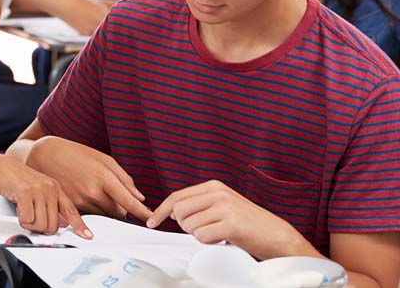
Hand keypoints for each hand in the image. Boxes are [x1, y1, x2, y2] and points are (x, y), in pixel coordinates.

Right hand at [0, 153, 92, 238]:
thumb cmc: (14, 179)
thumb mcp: (37, 190)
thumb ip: (51, 204)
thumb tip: (64, 222)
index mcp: (55, 188)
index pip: (71, 210)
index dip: (79, 225)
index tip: (87, 235)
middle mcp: (49, 188)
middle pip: (53, 225)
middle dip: (40, 227)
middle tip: (31, 217)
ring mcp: (38, 189)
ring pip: (41, 224)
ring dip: (30, 224)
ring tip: (24, 211)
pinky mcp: (26, 192)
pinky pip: (28, 219)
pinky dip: (21, 219)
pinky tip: (18, 208)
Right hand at [27, 136, 151, 220]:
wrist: (46, 155)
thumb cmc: (76, 154)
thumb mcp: (103, 159)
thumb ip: (124, 178)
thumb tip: (139, 198)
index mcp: (104, 177)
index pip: (129, 202)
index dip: (143, 212)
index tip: (152, 219)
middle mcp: (93, 192)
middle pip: (119, 212)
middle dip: (122, 207)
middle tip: (115, 193)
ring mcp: (81, 201)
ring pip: (106, 215)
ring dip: (108, 208)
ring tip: (97, 190)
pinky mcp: (72, 208)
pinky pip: (92, 216)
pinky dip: (95, 209)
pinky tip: (88, 194)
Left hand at [147, 180, 312, 259]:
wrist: (277, 235)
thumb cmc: (247, 224)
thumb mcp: (222, 205)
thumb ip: (199, 204)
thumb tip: (172, 211)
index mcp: (213, 186)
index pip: (176, 196)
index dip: (161, 211)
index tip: (151, 222)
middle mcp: (217, 192)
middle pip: (179, 211)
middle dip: (184, 226)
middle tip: (202, 231)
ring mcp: (224, 206)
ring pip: (189, 225)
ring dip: (199, 235)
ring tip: (217, 234)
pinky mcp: (230, 223)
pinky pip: (201, 236)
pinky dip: (208, 242)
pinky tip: (222, 239)